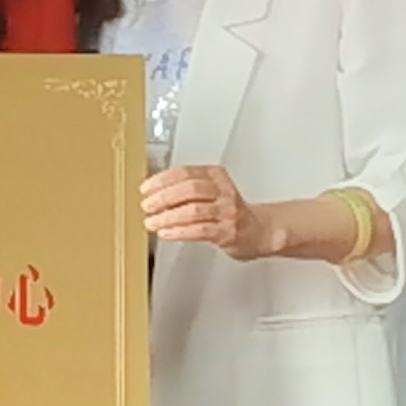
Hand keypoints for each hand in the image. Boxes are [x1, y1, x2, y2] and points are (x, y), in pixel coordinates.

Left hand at [140, 164, 264, 257]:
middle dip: (163, 197)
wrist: (260, 231)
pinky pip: (200, 230)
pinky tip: (166, 233)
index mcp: (216, 175)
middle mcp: (223, 191)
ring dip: (167, 217)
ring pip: (193, 210)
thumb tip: (154, 192)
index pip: (185, 172)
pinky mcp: (228, 232)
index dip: (162, 180)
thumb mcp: (212, 191)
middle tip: (147, 206)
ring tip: (151, 222)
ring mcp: (227, 211)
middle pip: (189, 189)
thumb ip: (187, 189)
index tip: (146, 189)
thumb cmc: (229, 212)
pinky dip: (179, 231)